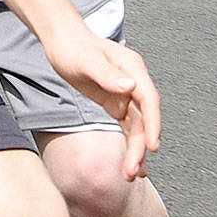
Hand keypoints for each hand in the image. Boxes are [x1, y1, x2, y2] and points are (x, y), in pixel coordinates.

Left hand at [45, 30, 159, 180]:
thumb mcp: (87, 61)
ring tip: (131, 175)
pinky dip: (131, 145)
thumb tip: (130, 87)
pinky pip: (128, 127)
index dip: (153, 124)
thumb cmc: (73, 47)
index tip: (152, 146)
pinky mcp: (117, 102)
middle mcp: (135, 83)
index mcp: (133, 69)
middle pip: (144, 119)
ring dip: (136, 151)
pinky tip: (132, 165)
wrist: (62, 41)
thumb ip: (107, 75)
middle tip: (133, 171)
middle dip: (140, 146)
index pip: (149, 101)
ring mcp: (127, 94)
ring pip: (138, 127)